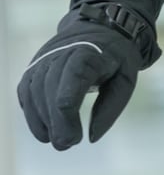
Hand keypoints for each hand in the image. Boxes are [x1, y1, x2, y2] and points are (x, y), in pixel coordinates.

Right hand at [16, 3, 158, 148]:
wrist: (100, 29)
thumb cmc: (116, 57)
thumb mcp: (126, 79)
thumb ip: (110, 107)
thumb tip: (91, 137)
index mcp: (87, 53)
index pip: (71, 79)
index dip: (68, 110)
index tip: (75, 136)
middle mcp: (59, 53)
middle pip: (50, 88)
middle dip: (56, 121)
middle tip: (66, 145)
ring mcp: (43, 59)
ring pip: (34, 91)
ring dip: (42, 121)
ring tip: (56, 141)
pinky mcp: (33, 67)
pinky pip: (26, 92)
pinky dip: (32, 113)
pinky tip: (44, 132)